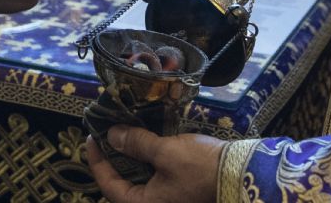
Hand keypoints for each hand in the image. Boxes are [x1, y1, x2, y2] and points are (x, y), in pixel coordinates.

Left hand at [85, 127, 224, 202]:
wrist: (239, 174)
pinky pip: (152, 178)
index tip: (90, 137)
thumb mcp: (165, 152)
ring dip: (129, 158)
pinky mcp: (177, 191)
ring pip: (137, 180)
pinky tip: (144, 143)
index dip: (97, 160)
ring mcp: (166, 199)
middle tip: (104, 133)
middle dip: (112, 158)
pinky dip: (145, 161)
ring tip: (121, 133)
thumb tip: (111, 136)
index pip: (108, 185)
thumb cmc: (200, 167)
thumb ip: (136, 144)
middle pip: (121, 184)